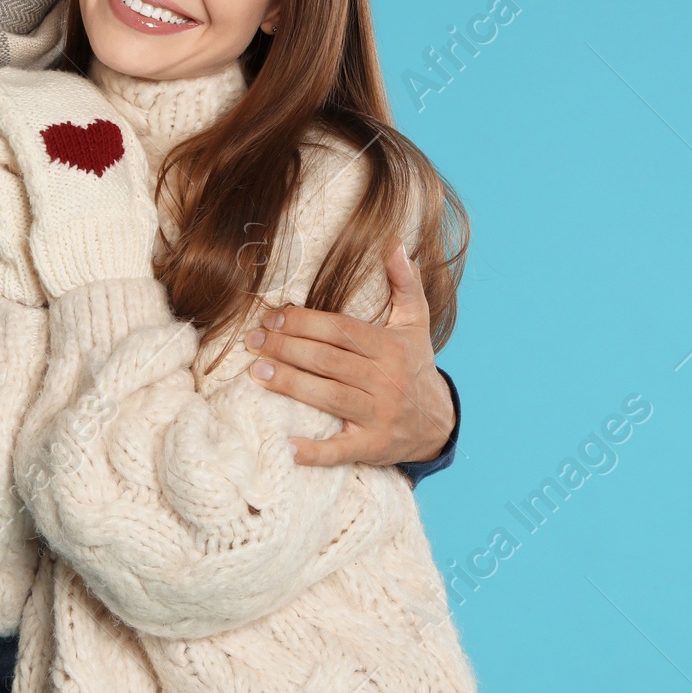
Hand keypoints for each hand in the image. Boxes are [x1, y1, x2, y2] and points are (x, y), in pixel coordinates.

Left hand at [244, 240, 454, 467]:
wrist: (439, 423)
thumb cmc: (414, 364)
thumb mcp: (415, 322)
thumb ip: (405, 282)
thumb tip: (394, 241)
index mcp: (390, 348)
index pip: (342, 331)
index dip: (305, 322)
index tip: (272, 316)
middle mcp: (386, 382)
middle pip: (329, 361)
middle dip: (287, 348)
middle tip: (252, 340)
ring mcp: (379, 416)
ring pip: (329, 397)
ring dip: (290, 385)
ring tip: (256, 373)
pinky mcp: (372, 447)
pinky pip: (341, 450)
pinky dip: (314, 451)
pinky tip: (287, 445)